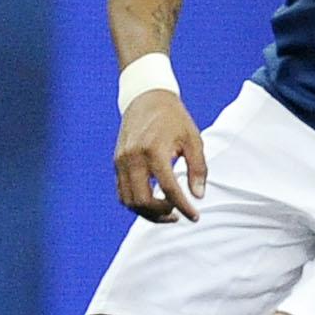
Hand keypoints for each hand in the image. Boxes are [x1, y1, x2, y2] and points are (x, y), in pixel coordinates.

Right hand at [113, 91, 206, 221]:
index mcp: (154, 150)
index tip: (195, 217)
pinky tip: (153, 202)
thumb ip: (198, 168)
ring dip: (147, 213)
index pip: (168, 188)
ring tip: (167, 211)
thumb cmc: (174, 118)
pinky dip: (136, 203)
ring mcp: (121, 161)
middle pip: (142, 200)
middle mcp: (133, 157)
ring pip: (129, 201)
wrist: (146, 97)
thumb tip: (198, 196)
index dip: (183, 206)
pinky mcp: (116, 162)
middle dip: (161, 213)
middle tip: (178, 213)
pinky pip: (122, 192)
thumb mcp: (192, 139)